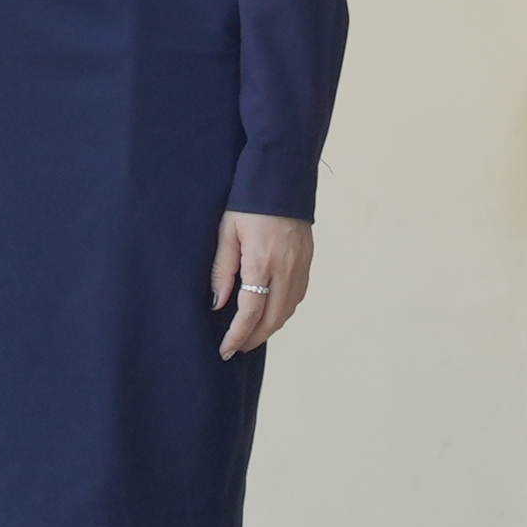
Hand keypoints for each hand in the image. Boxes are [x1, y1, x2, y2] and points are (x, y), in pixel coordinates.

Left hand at [208, 210, 315, 358]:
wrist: (283, 178)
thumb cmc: (249, 202)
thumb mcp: (227, 232)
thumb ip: (222, 270)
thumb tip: (218, 303)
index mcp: (262, 262)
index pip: (250, 312)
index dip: (237, 335)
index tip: (226, 349)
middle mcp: (286, 269)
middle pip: (272, 319)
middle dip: (254, 338)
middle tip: (236, 348)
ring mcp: (300, 266)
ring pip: (287, 311)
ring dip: (269, 328)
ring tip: (251, 334)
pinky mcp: (307, 261)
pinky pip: (297, 297)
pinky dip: (283, 312)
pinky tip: (270, 313)